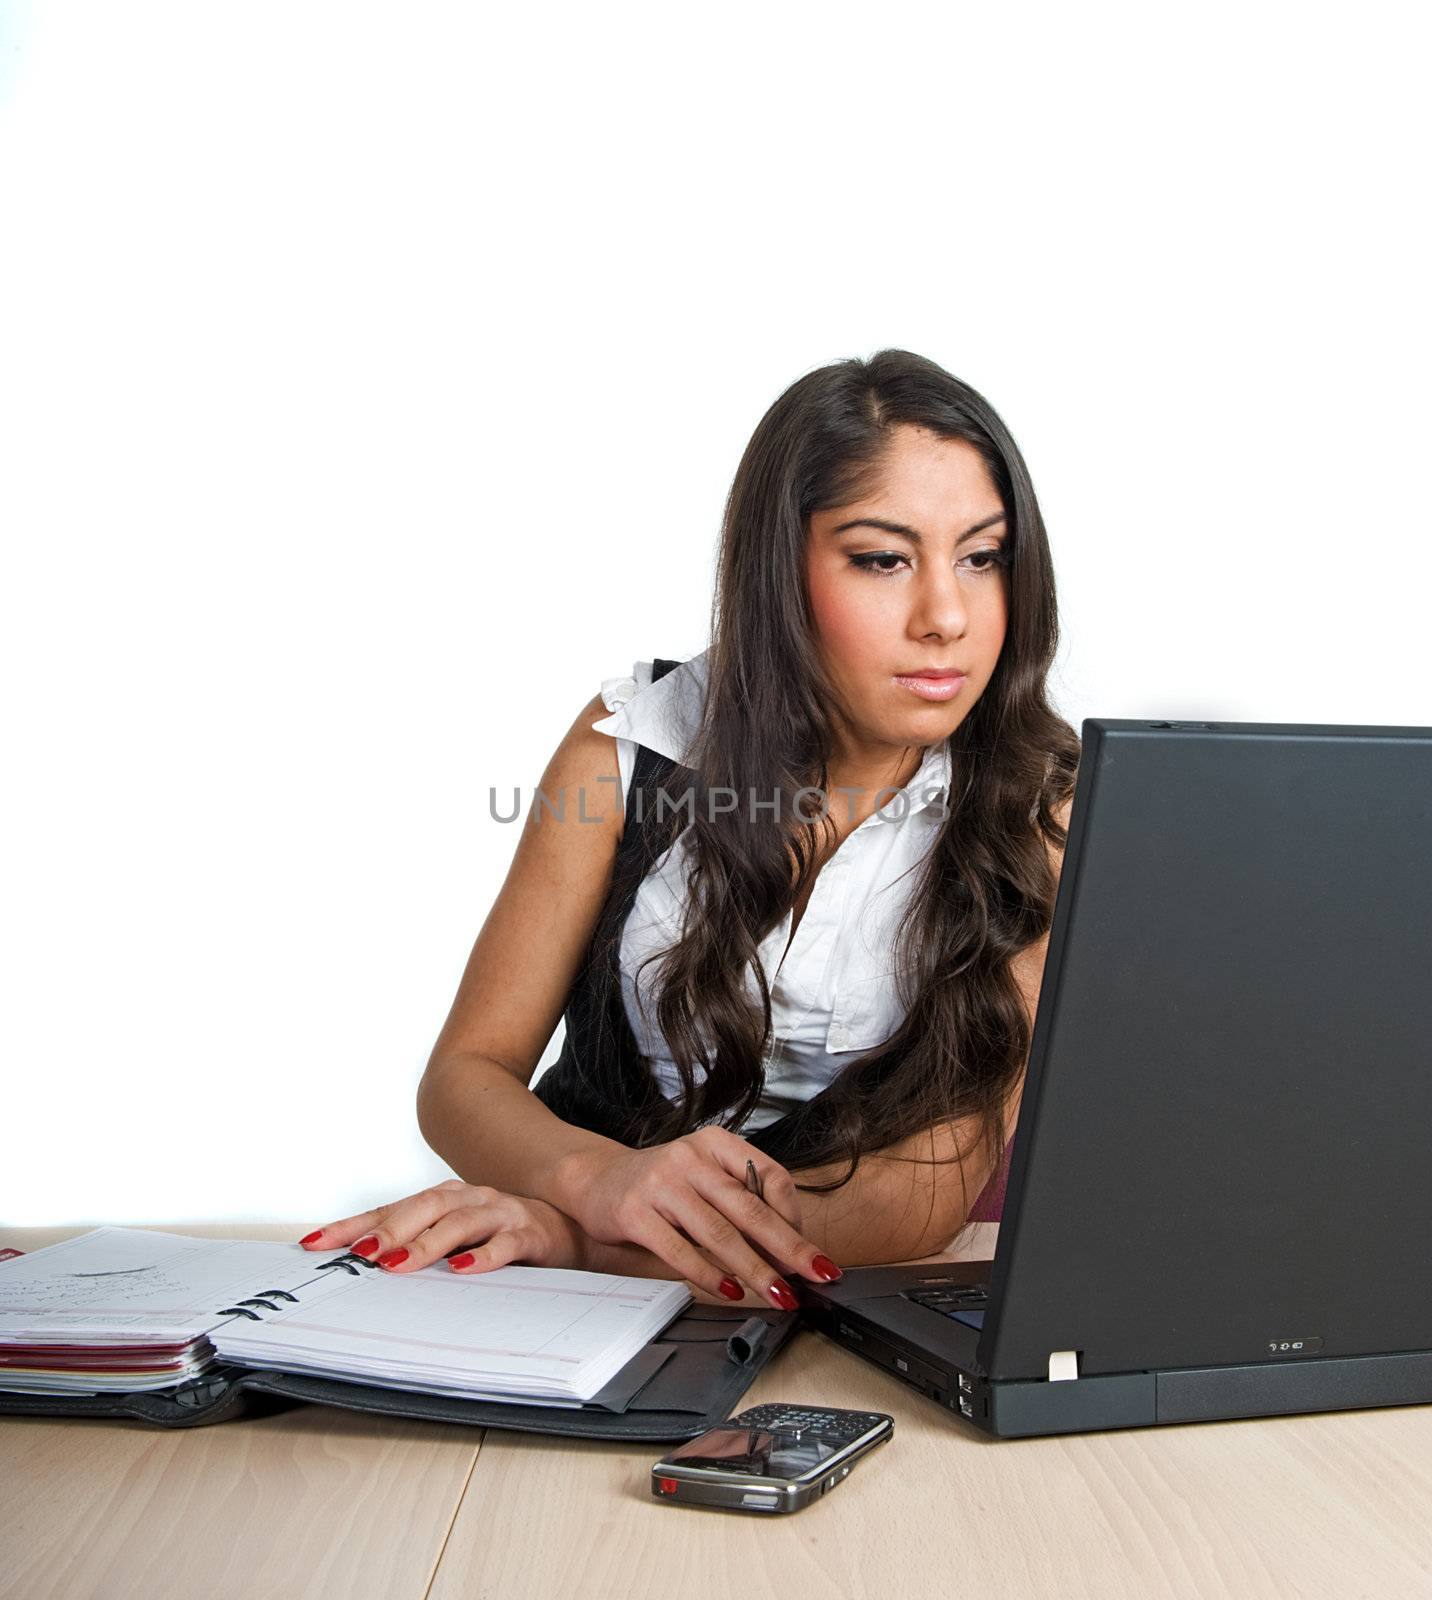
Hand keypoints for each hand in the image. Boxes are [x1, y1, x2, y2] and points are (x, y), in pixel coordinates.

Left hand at [298, 1179, 586, 1273]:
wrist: (575, 1228)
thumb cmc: (506, 1236)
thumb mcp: (459, 1240)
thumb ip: (420, 1247)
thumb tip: (362, 1268)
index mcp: (446, 1199)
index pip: (390, 1210)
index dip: (352, 1226)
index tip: (315, 1244)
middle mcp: (470, 1198)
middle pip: (423, 1208)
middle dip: (387, 1230)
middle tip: (358, 1255)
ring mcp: (501, 1212)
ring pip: (459, 1222)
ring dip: (427, 1243)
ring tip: (399, 1263)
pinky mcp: (531, 1233)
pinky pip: (505, 1244)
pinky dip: (484, 1256)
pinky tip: (464, 1270)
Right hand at [564, 1126, 841, 1309]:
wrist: (595, 1179)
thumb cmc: (660, 1184)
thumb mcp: (703, 1177)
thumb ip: (739, 1199)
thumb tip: (787, 1248)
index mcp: (716, 1143)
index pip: (770, 1175)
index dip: (793, 1215)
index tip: (807, 1249)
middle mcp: (690, 1156)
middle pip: (750, 1207)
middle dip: (788, 1247)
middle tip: (816, 1275)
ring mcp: (661, 1183)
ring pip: (718, 1231)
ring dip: (754, 1268)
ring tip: (779, 1293)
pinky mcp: (635, 1213)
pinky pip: (679, 1249)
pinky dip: (708, 1273)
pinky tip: (729, 1290)